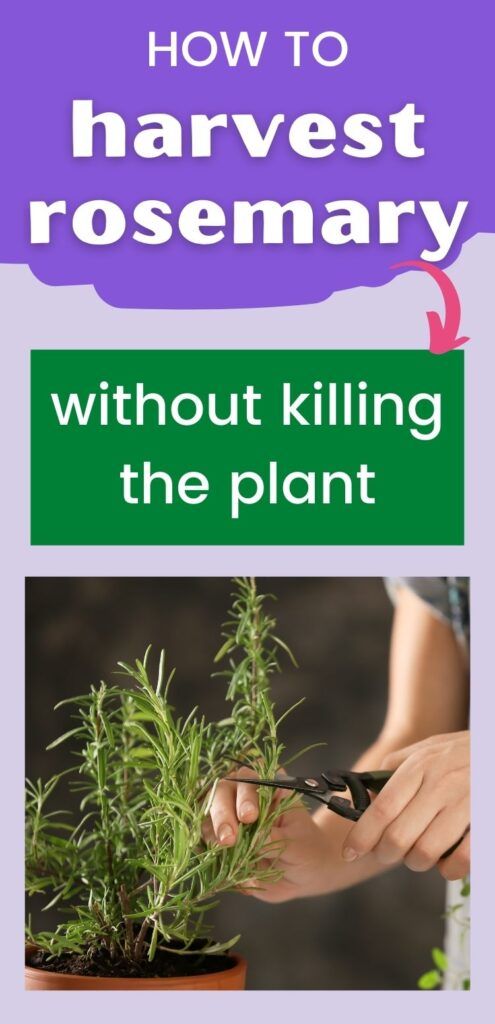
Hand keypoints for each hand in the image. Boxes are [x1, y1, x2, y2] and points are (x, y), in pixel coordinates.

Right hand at [203, 767, 332, 902]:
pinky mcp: (219, 840)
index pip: (249, 779)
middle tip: (229, 839)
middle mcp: (244, 797)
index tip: (249, 817)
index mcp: (267, 788)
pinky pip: (203, 838)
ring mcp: (229, 817)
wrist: (304, 873)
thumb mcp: (299, 844)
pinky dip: (202, 845)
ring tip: (222, 849)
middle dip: (222, 814)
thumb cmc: (307, 850)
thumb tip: (257, 836)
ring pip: (207, 813)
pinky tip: (209, 854)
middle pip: (221, 792)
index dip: (245, 796)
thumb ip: (277, 838)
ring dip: (210, 830)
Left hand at [342, 732, 469, 880]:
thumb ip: (394, 768)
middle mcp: (440, 785)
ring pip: (425, 853)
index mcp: (420, 766)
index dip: (362, 836)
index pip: (383, 808)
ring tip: (417, 854)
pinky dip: (447, 870)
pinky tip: (445, 861)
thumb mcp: (425, 749)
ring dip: (415, 862)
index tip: (348, 852)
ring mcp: (464, 804)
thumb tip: (367, 797)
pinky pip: (459, 861)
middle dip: (385, 853)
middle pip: (399, 837)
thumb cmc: (459, 752)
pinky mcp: (484, 822)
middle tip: (386, 853)